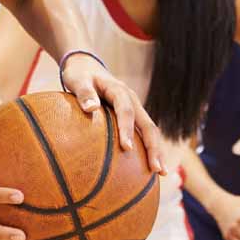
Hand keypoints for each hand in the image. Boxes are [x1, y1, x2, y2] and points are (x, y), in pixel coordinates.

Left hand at [61, 53, 165, 174]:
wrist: (87, 67)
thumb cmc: (80, 75)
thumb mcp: (78, 80)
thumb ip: (84, 93)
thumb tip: (91, 109)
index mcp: (119, 91)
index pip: (125, 110)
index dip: (127, 128)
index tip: (127, 148)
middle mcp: (132, 100)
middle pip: (147, 124)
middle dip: (153, 147)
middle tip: (156, 169)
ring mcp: (136, 109)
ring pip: (150, 131)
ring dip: (157, 151)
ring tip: (162, 173)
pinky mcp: (134, 117)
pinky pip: (144, 134)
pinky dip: (149, 150)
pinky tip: (149, 169)